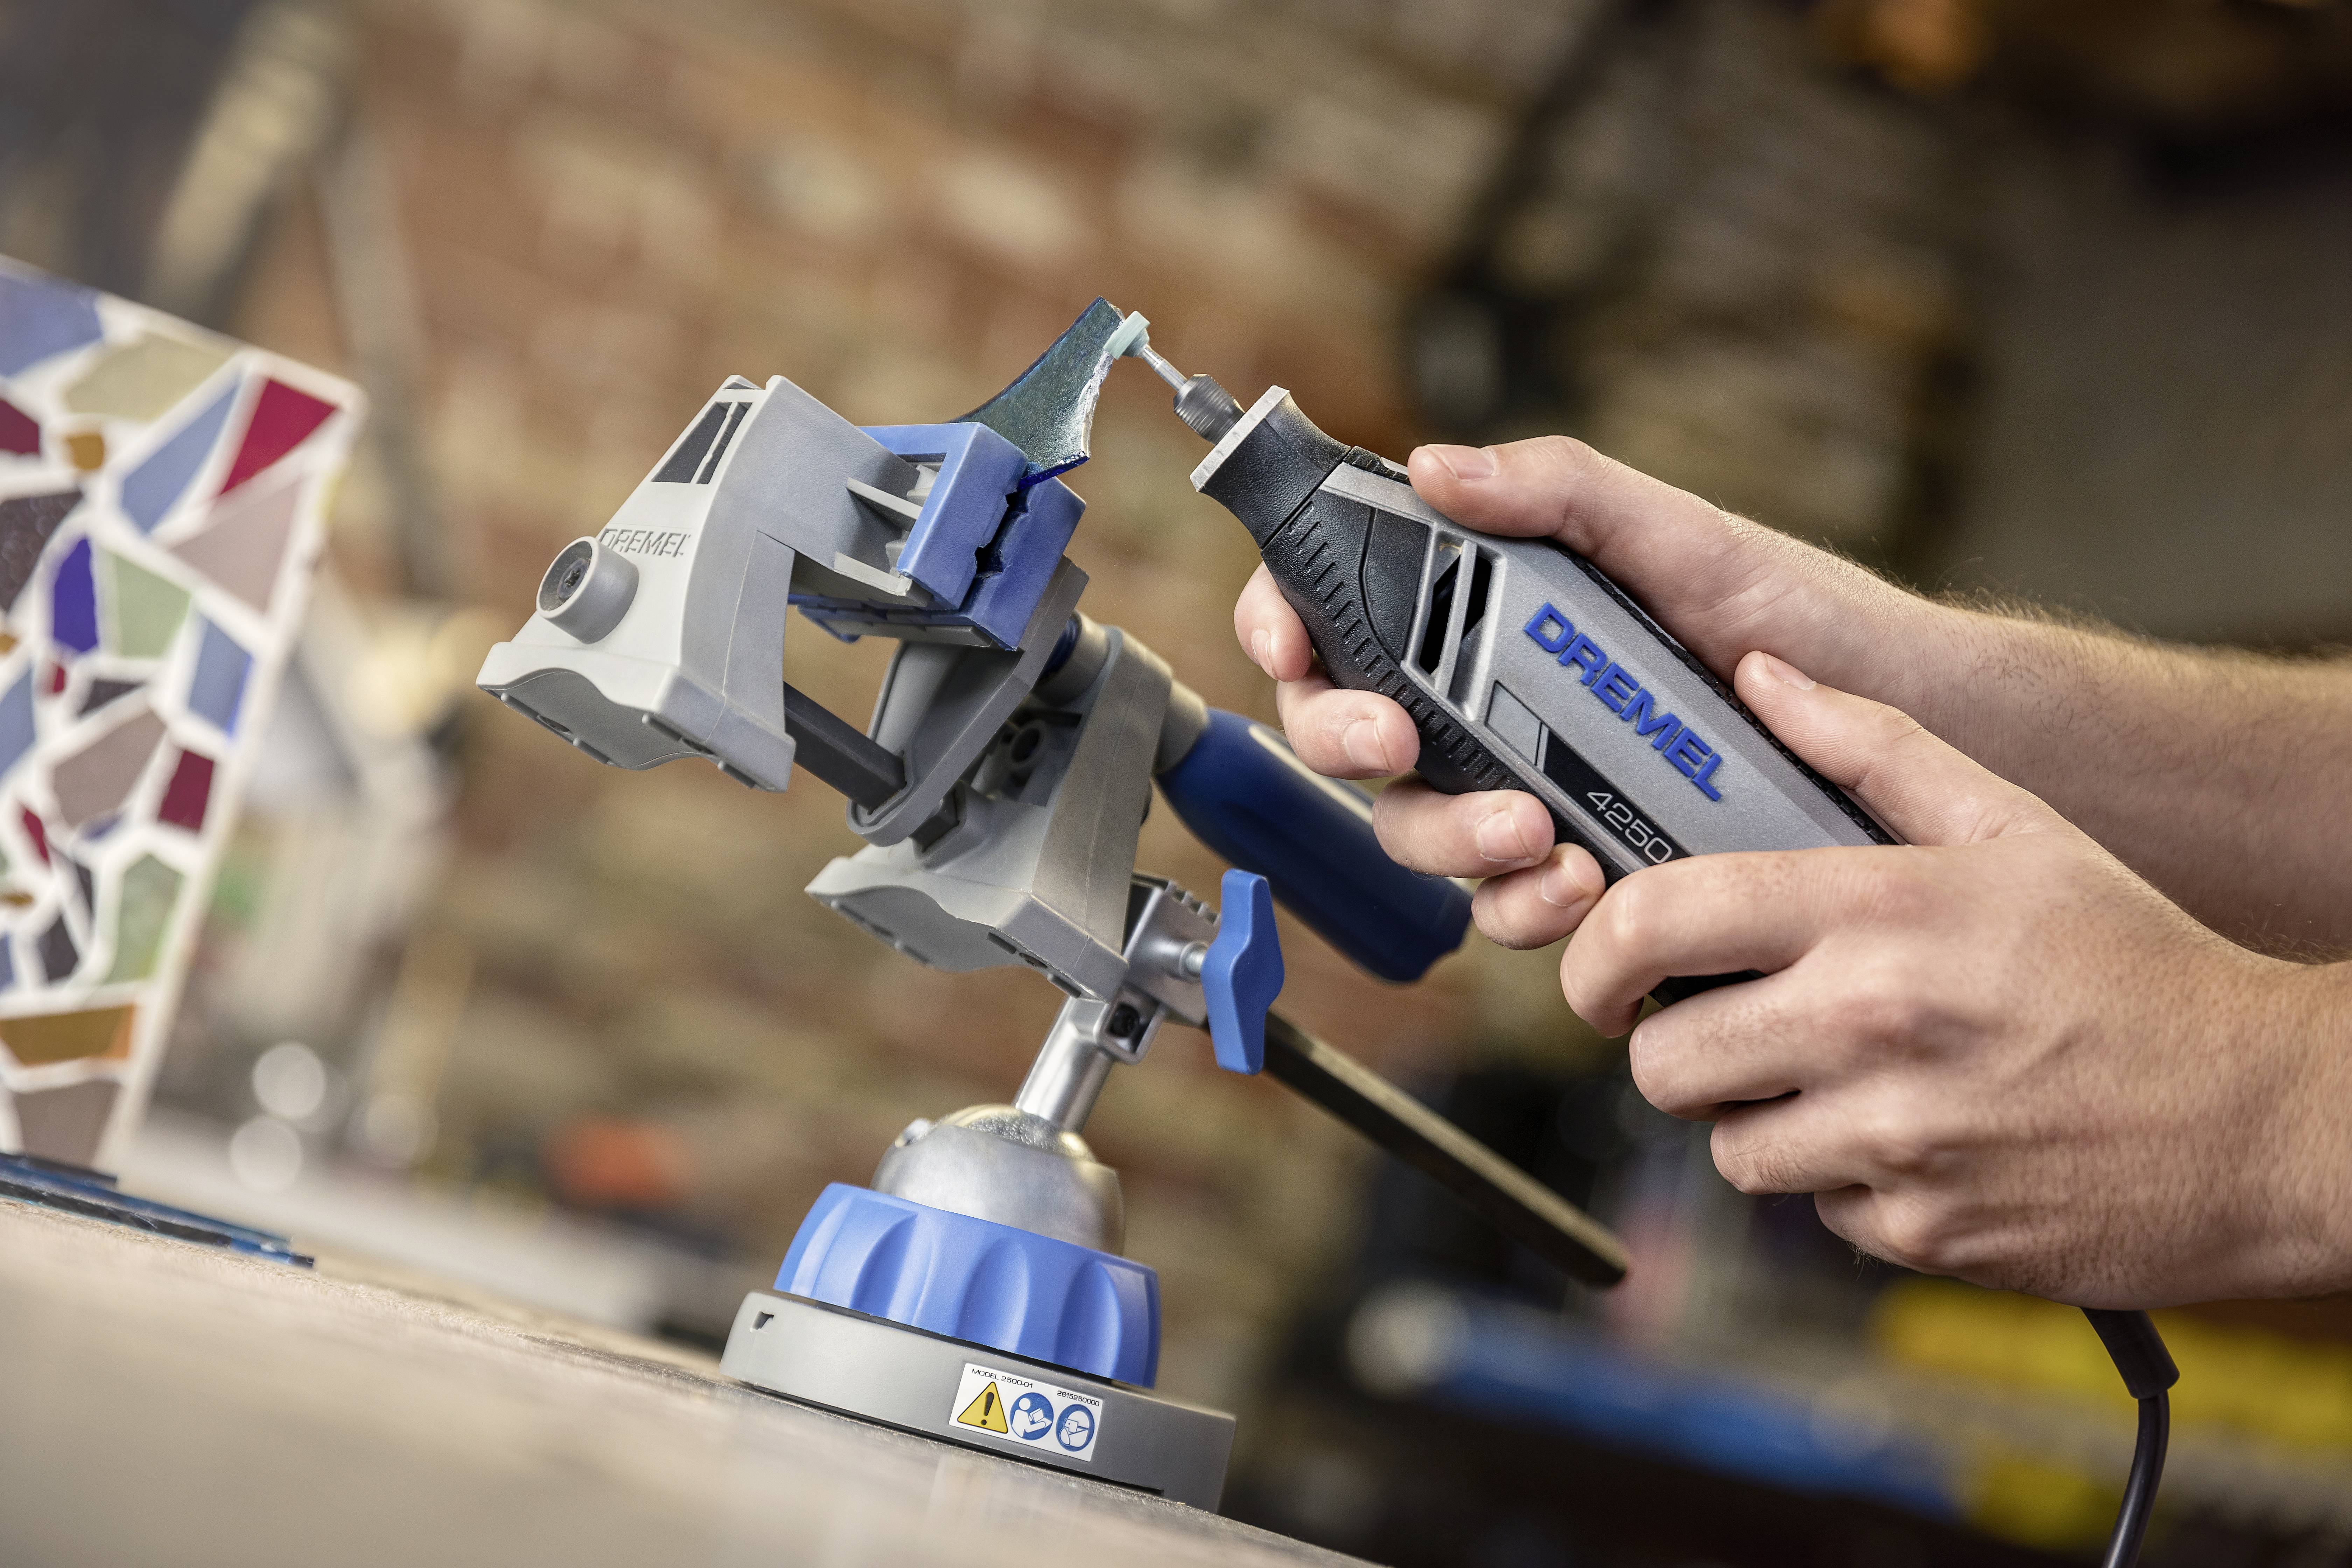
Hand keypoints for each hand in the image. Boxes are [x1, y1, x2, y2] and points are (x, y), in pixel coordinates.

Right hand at [1235, 436, 1955, 949]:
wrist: (1899, 727)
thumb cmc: (1794, 618)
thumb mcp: (1677, 534)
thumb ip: (1559, 491)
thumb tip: (1436, 466)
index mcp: (1487, 617)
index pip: (1339, 617)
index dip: (1283, 625)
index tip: (1292, 644)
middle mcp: (1487, 709)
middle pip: (1352, 740)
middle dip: (1349, 743)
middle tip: (1397, 739)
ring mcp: (1525, 791)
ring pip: (1420, 835)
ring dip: (1450, 840)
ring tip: (1532, 830)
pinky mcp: (1577, 867)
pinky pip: (1506, 906)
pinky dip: (1525, 905)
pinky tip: (1584, 884)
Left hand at [1567, 650, 2351, 1306]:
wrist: (2266, 1113)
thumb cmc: (2137, 963)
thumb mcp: (2013, 826)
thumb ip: (1871, 746)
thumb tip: (1762, 676)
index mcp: (1879, 913)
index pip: (1659, 921)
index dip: (1597, 953)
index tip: (1603, 972)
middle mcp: (1871, 1025)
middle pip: (1663, 1060)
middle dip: (1678, 1048)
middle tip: (1735, 1028)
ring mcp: (1894, 1141)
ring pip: (1728, 1145)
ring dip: (1761, 1120)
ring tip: (1843, 1081)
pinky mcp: (1920, 1231)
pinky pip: (1815, 1212)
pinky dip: (1844, 1185)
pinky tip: (1913, 1138)